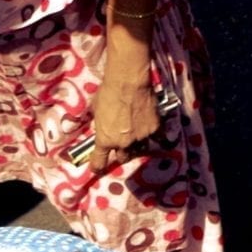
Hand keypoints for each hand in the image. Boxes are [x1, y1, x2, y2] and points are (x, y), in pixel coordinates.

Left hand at [89, 51, 160, 170]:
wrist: (128, 82)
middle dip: (122, 153)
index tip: (96, 169)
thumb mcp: (96, 110)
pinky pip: (155, 137)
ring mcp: (140, 138)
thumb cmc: (107, 92)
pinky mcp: (154, 130)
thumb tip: (104, 126)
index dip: (98, 165)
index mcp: (105, 139)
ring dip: (138, 143)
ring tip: (137, 131)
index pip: (100, 159)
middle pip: (124, 157)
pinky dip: (153, 134)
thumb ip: (101, 124)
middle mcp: (123, 143)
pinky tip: (151, 126)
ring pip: (140, 148)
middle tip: (123, 145)